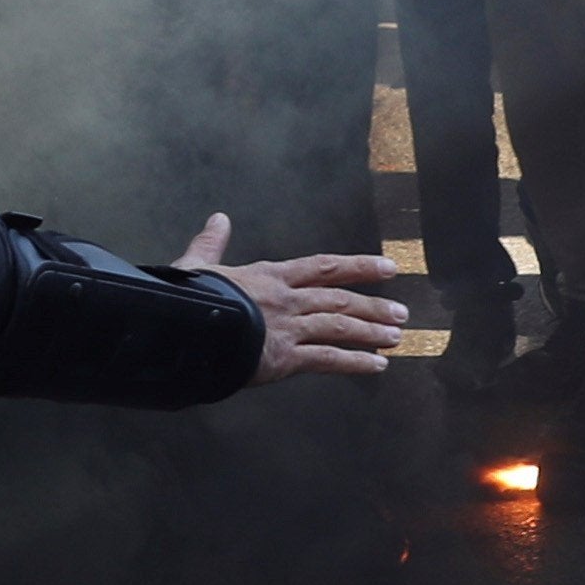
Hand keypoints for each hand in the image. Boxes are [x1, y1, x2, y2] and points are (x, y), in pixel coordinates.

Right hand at [171, 214, 405, 385]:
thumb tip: (217, 218)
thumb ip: (212, 244)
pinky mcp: (284, 358)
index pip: (323, 267)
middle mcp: (287, 299)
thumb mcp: (198, 266)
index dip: (358, 267)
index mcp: (270, 276)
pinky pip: (327, 359)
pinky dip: (354, 362)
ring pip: (340, 327)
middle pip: (340, 299)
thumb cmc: (187, 298)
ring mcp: (288, 328)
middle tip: (402, 313)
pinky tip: (377, 366)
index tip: (388, 266)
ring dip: (371, 332)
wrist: (182, 328)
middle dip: (374, 306)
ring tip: (397, 337)